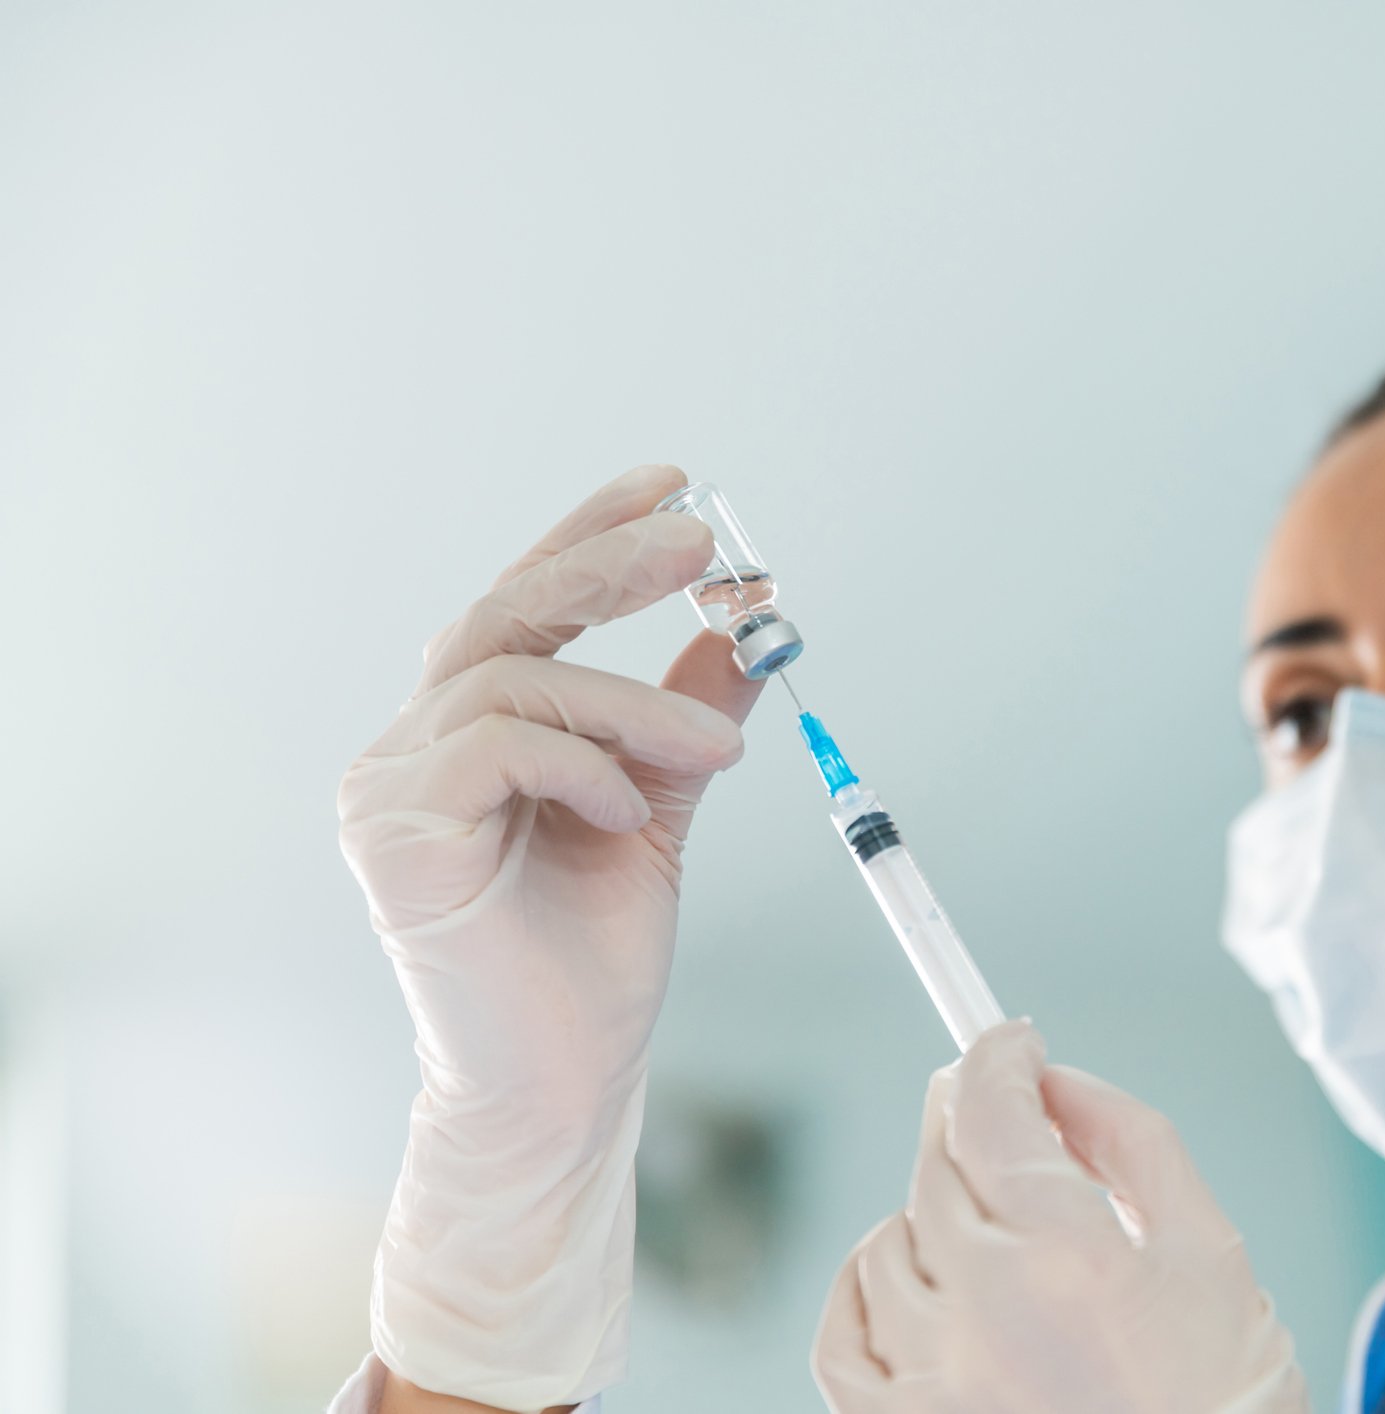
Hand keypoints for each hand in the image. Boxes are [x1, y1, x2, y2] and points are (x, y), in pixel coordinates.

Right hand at [338, 464, 762, 1410]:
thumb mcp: (661, 804)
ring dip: (632, 705)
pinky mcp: (390, 835)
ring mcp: (390, 786)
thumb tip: (748, 624)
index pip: (528, 606)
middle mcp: (418, 743)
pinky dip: (578, 763)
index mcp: (476, 729)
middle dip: (607, 565)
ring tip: (716, 755)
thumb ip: (686, 716)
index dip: (590, 535)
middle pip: (504, 613)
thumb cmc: (596, 955)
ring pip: (514, 682)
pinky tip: (624, 811)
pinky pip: (493, 747)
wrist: (564, 1082)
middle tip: (702, 544)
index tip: (674, 483)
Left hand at [812, 1021, 1310, 1413]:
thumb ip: (1135, 1144)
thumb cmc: (1226, 1403)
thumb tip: (1061, 1084)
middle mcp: (987, 1319)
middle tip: (1000, 1112)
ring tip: (989, 1229)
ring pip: (887, 1243)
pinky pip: (842, 1337)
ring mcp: (934, 1384)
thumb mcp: (1213, 1252)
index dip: (998, 1059)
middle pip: (937, 1167)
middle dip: (970, 1120)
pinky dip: (866, 1290)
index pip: (992, 1115)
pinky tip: (909, 1280)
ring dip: (929, 1212)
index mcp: (1071, 1262)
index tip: (1011, 1042)